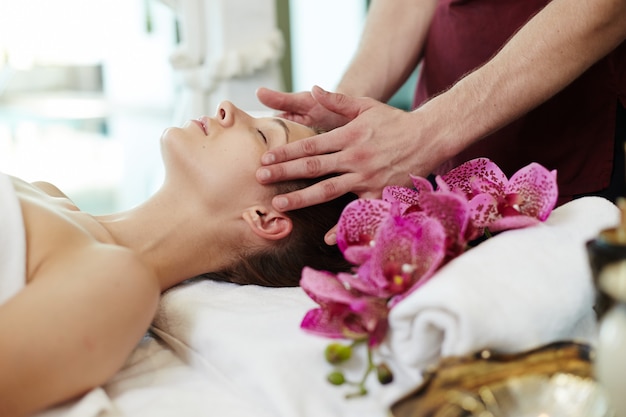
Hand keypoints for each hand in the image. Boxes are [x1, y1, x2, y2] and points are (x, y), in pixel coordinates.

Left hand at [256, 86, 434, 211]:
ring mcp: (367, 177)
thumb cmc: (394, 121)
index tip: (266, 158)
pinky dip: (344, 224)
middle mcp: (355, 157)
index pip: (310, 144)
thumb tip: (314, 89)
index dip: (286, 151)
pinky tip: (327, 237)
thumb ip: (338, 100)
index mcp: (349, 136)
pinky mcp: (379, 192)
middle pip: (313, 167)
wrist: (428, 137)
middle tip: (260, 178)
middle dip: (284, 173)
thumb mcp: (366, 105)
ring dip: (302, 198)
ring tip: (279, 205)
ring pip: (328, 190)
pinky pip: (358, 210)